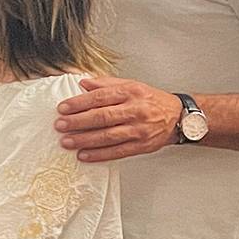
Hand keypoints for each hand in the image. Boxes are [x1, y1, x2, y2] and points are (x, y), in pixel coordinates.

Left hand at [56, 76, 182, 161]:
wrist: (178, 117)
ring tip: (66, 141)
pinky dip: (99, 155)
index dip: (80, 102)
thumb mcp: (131, 85)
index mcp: (131, 92)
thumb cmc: (151, 100)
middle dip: (78, 122)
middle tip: (60, 125)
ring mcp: (139, 130)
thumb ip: (106, 84)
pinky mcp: (142, 146)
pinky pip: (118, 152)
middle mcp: (136, 110)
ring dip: (85, 140)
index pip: (101, 96)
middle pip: (103, 117)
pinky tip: (84, 155)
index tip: (62, 108)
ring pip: (108, 136)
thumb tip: (82, 82)